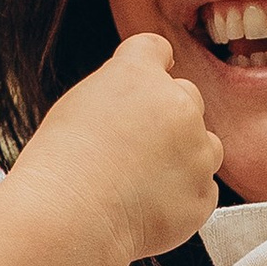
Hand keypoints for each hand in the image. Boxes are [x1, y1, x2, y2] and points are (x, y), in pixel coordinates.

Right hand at [22, 32, 222, 263]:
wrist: (70, 217)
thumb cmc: (61, 167)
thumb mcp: (76, 107)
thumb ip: (117, 94)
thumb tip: (134, 104)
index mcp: (138, 74)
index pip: (156, 49)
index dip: (153, 65)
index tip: (152, 78)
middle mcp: (177, 103)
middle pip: (188, 97)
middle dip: (169, 118)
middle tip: (136, 148)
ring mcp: (197, 150)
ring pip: (205, 145)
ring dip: (185, 157)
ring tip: (142, 181)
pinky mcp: (203, 193)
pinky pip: (202, 190)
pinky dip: (182, 198)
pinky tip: (148, 207)